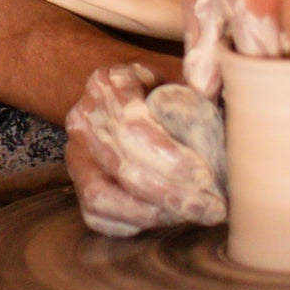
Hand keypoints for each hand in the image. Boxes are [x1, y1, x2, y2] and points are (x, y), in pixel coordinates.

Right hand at [65, 64, 227, 236]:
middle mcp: (84, 118)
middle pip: (122, 166)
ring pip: (102, 196)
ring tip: (192, 215)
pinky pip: (96, 215)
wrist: (124, 96)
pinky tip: (166, 219)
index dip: (169, 156)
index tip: (205, 176)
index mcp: (108, 84)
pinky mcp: (78, 182)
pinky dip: (132, 223)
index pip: (133, 126)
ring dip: (152, 213)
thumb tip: (208, 78)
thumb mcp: (180, 72)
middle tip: (212, 207)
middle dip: (171, 193)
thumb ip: (200, 66)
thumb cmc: (160, 88)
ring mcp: (77, 153)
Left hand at [182, 0, 289, 98]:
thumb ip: (203, 42)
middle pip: (283, 70)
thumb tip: (206, 91)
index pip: (255, 72)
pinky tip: (288, 13)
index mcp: (257, 0)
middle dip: (263, 69)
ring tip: (266, 21)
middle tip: (246, 43)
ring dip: (285, 54)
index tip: (231, 69)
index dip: (240, 78)